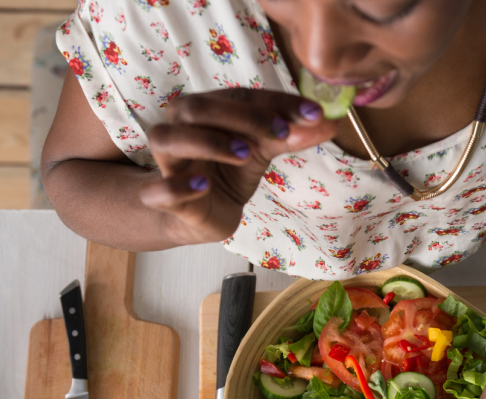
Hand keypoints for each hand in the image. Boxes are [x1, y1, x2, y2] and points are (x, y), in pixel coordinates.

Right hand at [139, 88, 337, 243]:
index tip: (313, 113)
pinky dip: (177, 186)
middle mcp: (179, 127)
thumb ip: (291, 135)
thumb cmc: (228, 173)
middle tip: (282, 132)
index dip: (276, 102)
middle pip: (198, 108)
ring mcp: (168, 162)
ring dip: (208, 142)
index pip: (239, 95)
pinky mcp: (161, 197)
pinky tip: (204, 186)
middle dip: (243, 117)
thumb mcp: (263, 150)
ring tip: (245, 153)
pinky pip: (156, 190)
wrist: (203, 215)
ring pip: (167, 139)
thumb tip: (329, 122)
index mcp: (205, 109)